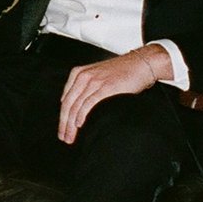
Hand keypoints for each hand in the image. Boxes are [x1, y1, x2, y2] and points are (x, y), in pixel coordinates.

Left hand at [57, 45, 171, 142]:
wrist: (141, 64)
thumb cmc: (121, 72)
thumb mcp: (97, 75)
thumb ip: (85, 87)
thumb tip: (76, 108)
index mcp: (78, 74)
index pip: (65, 99)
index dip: (62, 117)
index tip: (62, 130)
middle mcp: (83, 77)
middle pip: (68, 104)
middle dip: (64, 123)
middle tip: (64, 137)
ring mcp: (94, 81)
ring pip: (76, 106)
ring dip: (71, 124)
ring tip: (71, 136)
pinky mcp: (105, 87)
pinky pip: (89, 103)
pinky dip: (82, 115)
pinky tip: (79, 124)